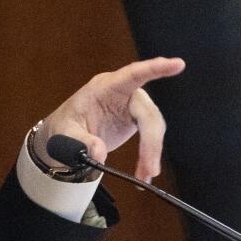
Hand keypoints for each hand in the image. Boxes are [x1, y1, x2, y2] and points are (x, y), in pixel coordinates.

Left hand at [33, 57, 184, 182]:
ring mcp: (130, 106)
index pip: (132, 74)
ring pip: (153, 125)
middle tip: (149, 169)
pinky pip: (150, 135)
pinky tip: (144, 172)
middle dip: (151, 141)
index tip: (177, 64)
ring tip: (145, 175)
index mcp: (104, 87)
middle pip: (147, 112)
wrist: (64, 136)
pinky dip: (149, 154)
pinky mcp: (135, 120)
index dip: (154, 68)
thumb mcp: (64, 134)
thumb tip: (99, 152)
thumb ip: (80, 142)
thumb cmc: (63, 127)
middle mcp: (122, 92)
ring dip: (152, 151)